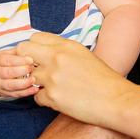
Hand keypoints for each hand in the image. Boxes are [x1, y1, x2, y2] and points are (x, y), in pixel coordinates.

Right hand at [0, 48, 37, 97]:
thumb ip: (16, 52)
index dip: (19, 60)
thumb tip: (30, 48)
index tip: (30, 59)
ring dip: (23, 84)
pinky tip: (34, 89)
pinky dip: (25, 93)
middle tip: (32, 68)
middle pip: (8, 73)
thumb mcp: (4, 54)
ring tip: (33, 80)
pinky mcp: (4, 93)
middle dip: (21, 71)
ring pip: (11, 86)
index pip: (7, 60)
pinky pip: (15, 94)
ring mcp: (0, 85)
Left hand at [17, 32, 133, 126]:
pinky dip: (44, 99)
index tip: (37, 57)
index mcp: (66, 45)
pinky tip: (58, 100)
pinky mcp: (53, 97)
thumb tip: (47, 51)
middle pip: (23, 50)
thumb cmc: (103, 79)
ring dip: (36, 82)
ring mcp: (53, 77)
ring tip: (52, 88)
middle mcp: (56, 57)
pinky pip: (36, 97)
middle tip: (35, 70)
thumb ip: (64, 50)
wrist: (116, 99)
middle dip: (25, 61)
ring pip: (28, 76)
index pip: (35, 38)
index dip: (33, 48)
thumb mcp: (84, 55)